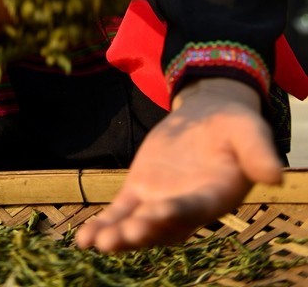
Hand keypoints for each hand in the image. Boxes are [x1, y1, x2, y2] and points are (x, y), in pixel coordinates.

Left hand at [76, 78, 282, 250]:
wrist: (208, 117)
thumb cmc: (234, 127)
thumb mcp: (248, 131)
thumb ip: (259, 152)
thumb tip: (276, 175)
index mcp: (214, 195)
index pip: (194, 208)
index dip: (176, 213)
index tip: (156, 214)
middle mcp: (186, 207)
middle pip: (163, 225)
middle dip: (143, 232)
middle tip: (121, 237)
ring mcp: (160, 203)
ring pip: (137, 224)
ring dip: (117, 235)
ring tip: (96, 242)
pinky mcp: (140, 193)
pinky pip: (119, 212)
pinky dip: (103, 224)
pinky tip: (83, 238)